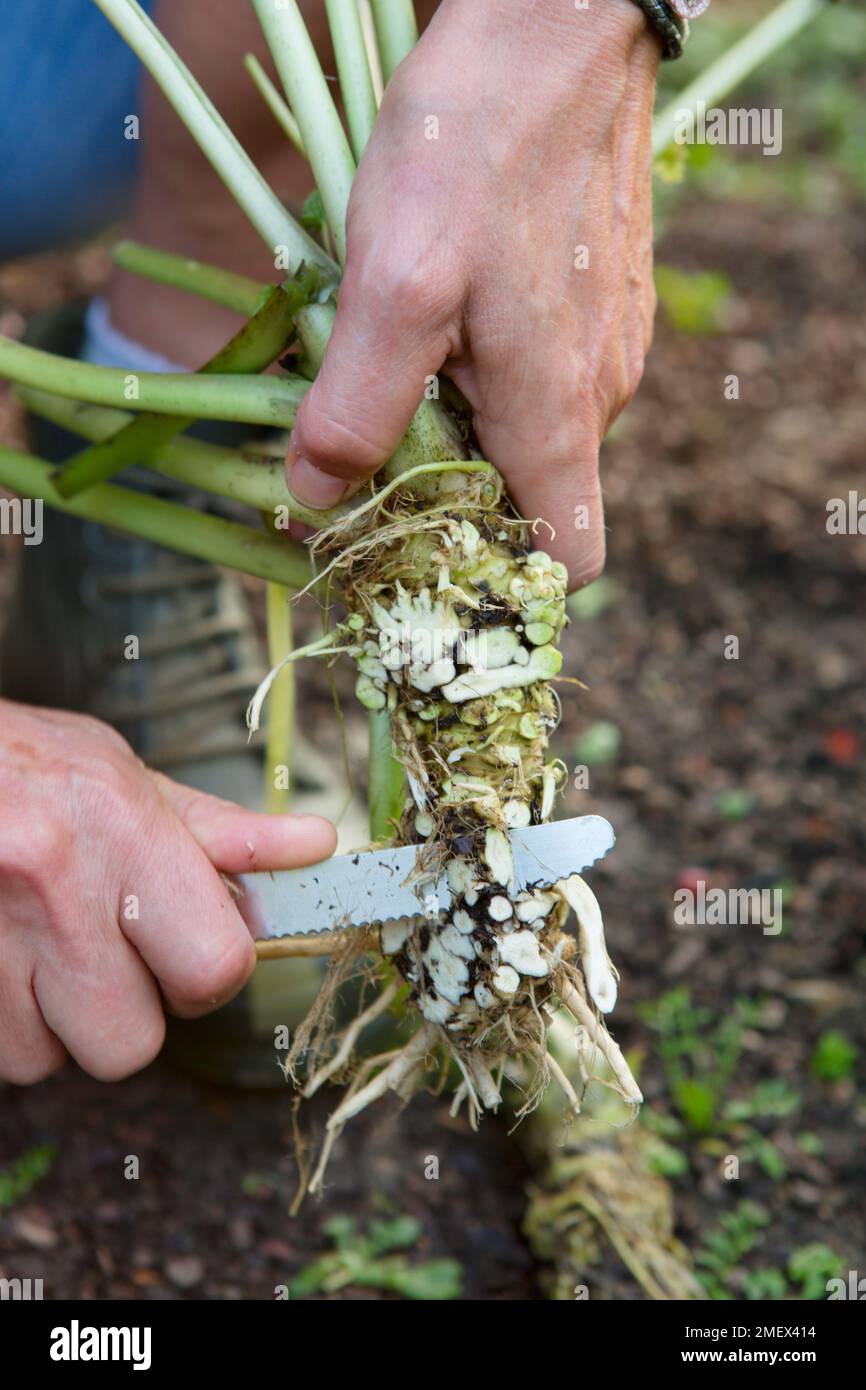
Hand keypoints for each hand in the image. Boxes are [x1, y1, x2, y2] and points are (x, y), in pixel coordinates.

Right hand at [0, 701, 335, 1082]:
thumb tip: (315, 848)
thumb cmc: (22, 763)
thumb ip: (217, 831)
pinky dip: (1, 1020)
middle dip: (125, 1014)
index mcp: (124, 831)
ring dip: (50, 1022)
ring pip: (47, 1060)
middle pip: (131, 1045)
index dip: (208, 975)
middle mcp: (54, 888)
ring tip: (35, 946)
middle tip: (103, 955)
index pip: (217, 968)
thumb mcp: (123, 776)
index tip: (182, 948)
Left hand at [286, 0, 658, 587]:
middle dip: (450, 490)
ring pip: (526, 430)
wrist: (553, 23)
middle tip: (369, 434)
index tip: (422, 552)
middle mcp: (597, 396)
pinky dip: (482, 367)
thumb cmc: (473, 147)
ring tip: (397, 350)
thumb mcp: (392, 285)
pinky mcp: (594, 297)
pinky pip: (538, 370)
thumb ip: (357, 410)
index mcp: (556, 417)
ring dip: (457, 419)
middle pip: (529, 499)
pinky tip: (440, 305)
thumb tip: (317, 502)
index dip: (499, 580)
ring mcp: (602, 343)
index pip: (564, 563)